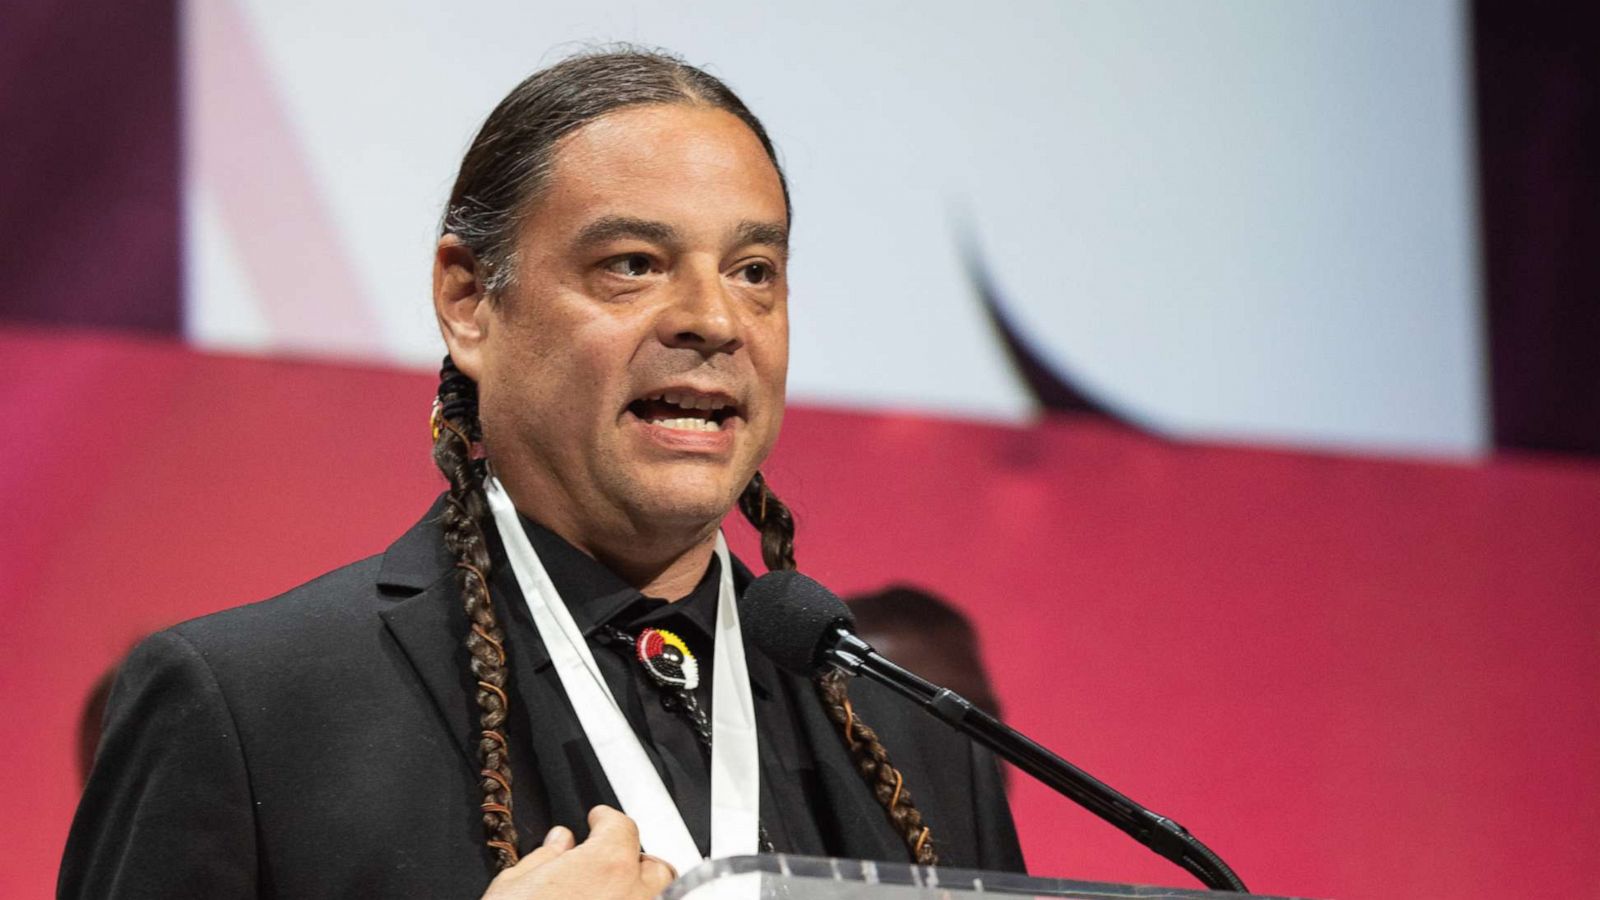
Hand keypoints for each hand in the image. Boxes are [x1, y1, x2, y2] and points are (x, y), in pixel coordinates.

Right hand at [481, 806, 677, 899]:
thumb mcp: (514, 887)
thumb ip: (544, 858)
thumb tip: (558, 844)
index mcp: (607, 865)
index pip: (621, 826)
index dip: (606, 820)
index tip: (598, 821)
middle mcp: (635, 895)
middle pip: (654, 866)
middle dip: (633, 861)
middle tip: (607, 865)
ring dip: (638, 895)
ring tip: (610, 897)